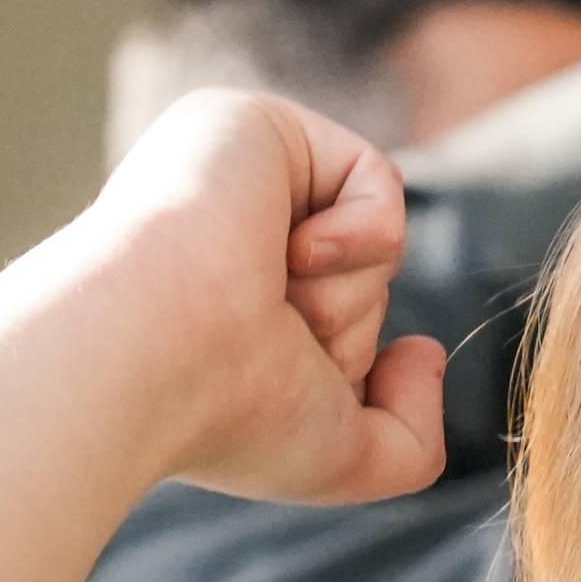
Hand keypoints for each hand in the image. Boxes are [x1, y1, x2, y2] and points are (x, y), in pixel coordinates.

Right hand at [88, 91, 448, 507]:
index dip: (340, 372)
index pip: (343, 333)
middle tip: (260, 340)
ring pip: (377, 244)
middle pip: (367, 288)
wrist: (154, 354)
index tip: (267, 391)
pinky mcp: (247, 122)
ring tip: (258, 297)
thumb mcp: (347, 459)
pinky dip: (362, 233)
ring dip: (345, 291)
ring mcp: (227, 179)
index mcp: (221, 312)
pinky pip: (378, 181)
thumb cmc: (235, 415)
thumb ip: (413, 437)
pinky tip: (287, 250)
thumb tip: (426, 350)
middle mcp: (219, 243)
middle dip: (344, 329)